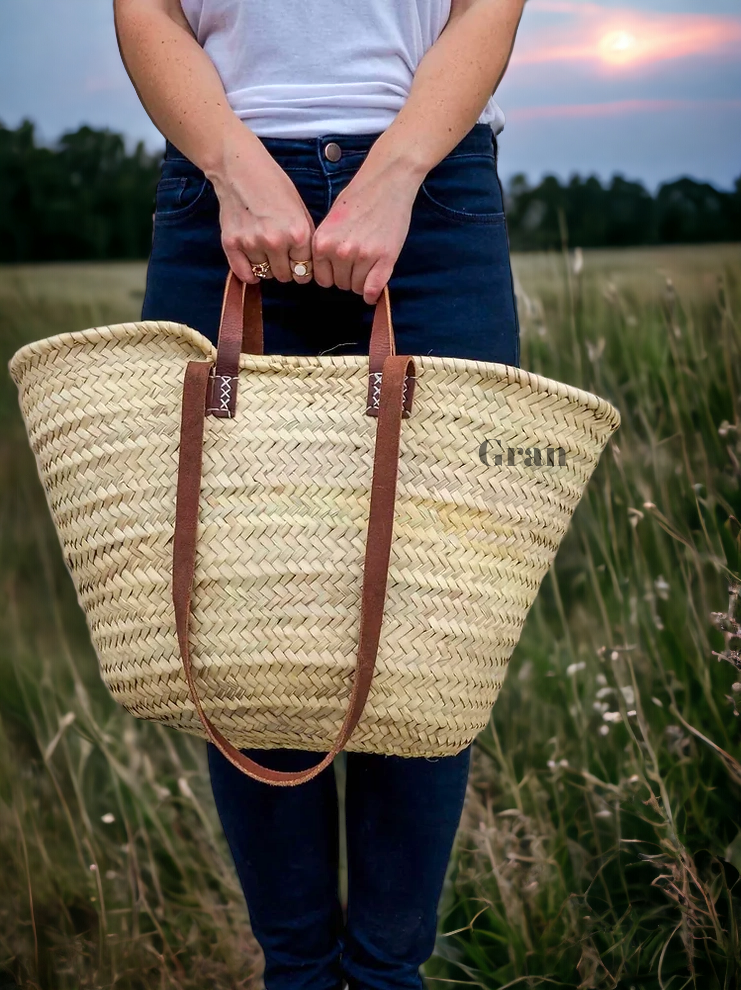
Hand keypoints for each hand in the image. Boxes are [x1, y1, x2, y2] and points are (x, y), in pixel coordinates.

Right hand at [210, 142, 315, 285]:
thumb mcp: (300, 209)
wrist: (240, 169)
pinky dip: (249, 273)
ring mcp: (252, 243)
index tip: (298, 263)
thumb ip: (306, 238)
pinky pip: (244, 274)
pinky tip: (252, 262)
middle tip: (280, 255)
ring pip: (265, 274)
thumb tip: (308, 266)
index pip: (305, 271)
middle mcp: (275, 241)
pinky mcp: (231, 244)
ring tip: (264, 249)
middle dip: (285, 269)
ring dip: (266, 267)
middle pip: (285, 276)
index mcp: (298, 233)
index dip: (302, 268)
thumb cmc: (273, 185)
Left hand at [311, 156, 423, 304]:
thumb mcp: (331, 221)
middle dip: (348, 277)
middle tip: (358, 262)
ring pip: (357, 288)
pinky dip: (373, 294)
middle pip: (340, 284)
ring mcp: (362, 256)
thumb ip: (326, 245)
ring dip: (362, 282)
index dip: (332, 275)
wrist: (386, 182)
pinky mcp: (384, 258)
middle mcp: (339, 251)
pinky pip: (373, 289)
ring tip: (368, 265)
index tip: (341, 269)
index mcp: (322, 242)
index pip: (322, 279)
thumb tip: (327, 272)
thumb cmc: (359, 197)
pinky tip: (374, 291)